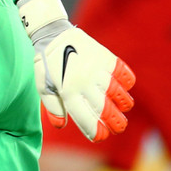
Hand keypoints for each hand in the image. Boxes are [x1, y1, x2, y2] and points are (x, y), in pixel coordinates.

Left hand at [18, 0, 134, 141]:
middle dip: (115, 123)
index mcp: (67, 91)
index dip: (96, 131)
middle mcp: (83, 81)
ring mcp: (96, 68)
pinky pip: (123, 73)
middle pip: (106, 110)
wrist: (52, 34)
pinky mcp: (105, 56)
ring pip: (118, 94)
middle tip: (118, 127)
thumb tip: (60, 126)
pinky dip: (127, 82)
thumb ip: (52, 107)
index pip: (86, 118)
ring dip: (123, 104)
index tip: (101, 135)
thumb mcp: (43, 85)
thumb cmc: (47, 64)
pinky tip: (124, 86)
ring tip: (122, 107)